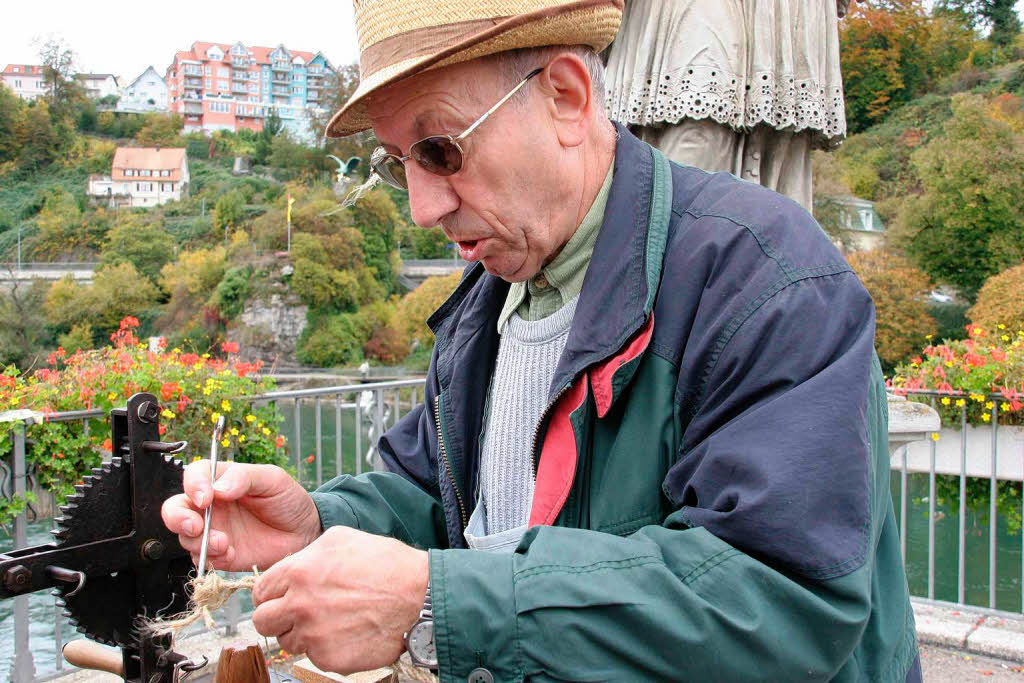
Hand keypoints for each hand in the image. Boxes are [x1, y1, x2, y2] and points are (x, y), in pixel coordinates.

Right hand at [160, 461, 320, 571]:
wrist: (304, 532)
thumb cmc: (288, 500)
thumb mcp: (272, 479)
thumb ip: (244, 477)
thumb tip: (218, 489)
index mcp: (221, 481)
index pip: (194, 476)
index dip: (193, 485)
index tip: (206, 498)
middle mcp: (211, 506)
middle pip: (175, 508)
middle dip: (178, 517)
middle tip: (196, 525)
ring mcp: (213, 531)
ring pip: (185, 536)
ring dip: (198, 541)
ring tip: (224, 543)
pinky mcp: (220, 554)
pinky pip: (202, 559)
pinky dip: (211, 558)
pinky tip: (230, 553)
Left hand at [251, 526, 428, 673]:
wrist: (418, 597)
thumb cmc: (387, 565)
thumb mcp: (341, 539)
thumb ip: (307, 553)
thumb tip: (291, 566)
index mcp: (299, 573)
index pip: (261, 591)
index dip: (273, 593)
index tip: (284, 596)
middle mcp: (300, 605)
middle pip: (263, 621)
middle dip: (278, 617)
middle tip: (300, 612)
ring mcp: (313, 636)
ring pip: (288, 642)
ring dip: (303, 633)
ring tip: (332, 620)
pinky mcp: (329, 659)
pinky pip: (314, 657)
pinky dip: (327, 647)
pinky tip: (347, 632)